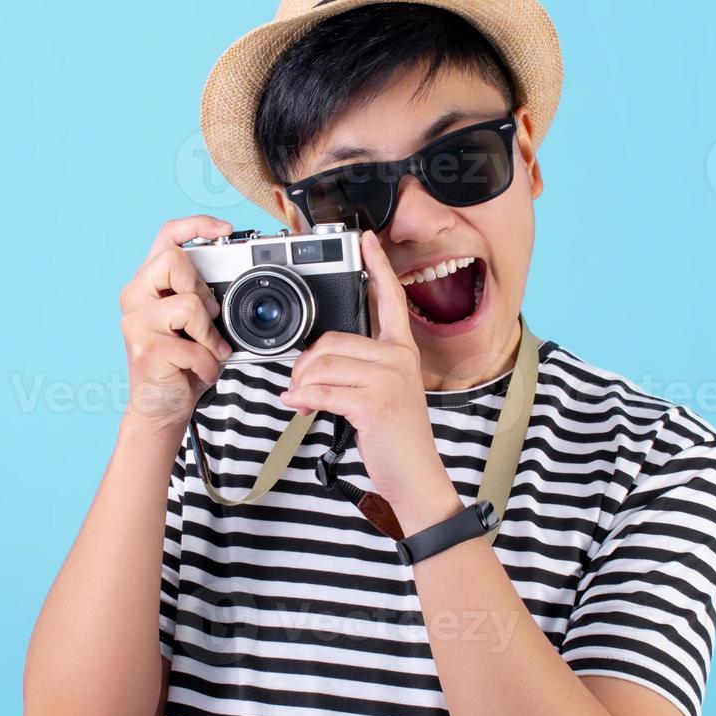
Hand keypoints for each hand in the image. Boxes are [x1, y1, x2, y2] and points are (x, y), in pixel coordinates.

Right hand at [118, 215, 235, 438]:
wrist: (160, 408)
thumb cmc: (181, 365)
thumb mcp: (196, 324)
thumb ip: (203, 297)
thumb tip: (236, 279)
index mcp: (148, 284)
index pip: (167, 236)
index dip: (197, 225)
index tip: (225, 229)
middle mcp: (135, 297)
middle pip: (174, 259)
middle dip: (201, 288)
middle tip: (207, 318)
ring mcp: (136, 322)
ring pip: (190, 304)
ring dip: (210, 334)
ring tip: (206, 351)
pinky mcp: (146, 348)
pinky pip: (196, 346)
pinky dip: (209, 364)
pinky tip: (198, 371)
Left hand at [281, 229, 456, 512]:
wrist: (415, 475)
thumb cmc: (395, 435)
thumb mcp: (383, 392)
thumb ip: (358, 368)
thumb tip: (315, 361)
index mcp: (402, 350)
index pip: (390, 298)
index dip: (377, 266)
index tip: (366, 240)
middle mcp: (399, 358)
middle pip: (332, 340)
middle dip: (305, 365)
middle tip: (302, 387)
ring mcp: (389, 379)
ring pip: (323, 364)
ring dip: (301, 385)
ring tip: (303, 401)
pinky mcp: (374, 402)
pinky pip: (323, 390)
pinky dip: (303, 400)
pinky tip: (301, 407)